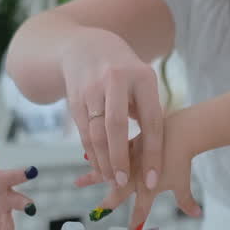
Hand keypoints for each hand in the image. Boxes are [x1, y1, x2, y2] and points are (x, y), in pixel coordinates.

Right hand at [60, 29, 164, 194]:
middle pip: (117, 126)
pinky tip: (99, 167)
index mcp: (142, 77)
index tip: (153, 179)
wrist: (85, 47)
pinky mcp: (75, 98)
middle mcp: (115, 80)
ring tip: (113, 180)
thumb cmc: (125, 72)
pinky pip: (84, 131)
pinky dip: (91, 152)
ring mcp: (92, 88)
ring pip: (97, 132)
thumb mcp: (142, 81)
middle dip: (120, 158)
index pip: (150, 121)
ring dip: (103, 160)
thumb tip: (153, 153)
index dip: (153, 153)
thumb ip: (148, 111)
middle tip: (125, 183)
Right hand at [77, 108, 202, 229]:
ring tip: (76, 183)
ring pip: (105, 172)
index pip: (139, 212)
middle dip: (106, 205)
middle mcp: (133, 179)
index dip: (135, 224)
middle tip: (94, 215)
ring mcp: (127, 162)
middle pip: (116, 195)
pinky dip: (97, 154)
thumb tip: (198, 214)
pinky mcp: (126, 146)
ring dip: (91, 178)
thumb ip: (186, 200)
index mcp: (147, 190)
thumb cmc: (181, 161)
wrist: (178, 134)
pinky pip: (108, 152)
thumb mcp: (182, 183)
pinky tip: (85, 154)